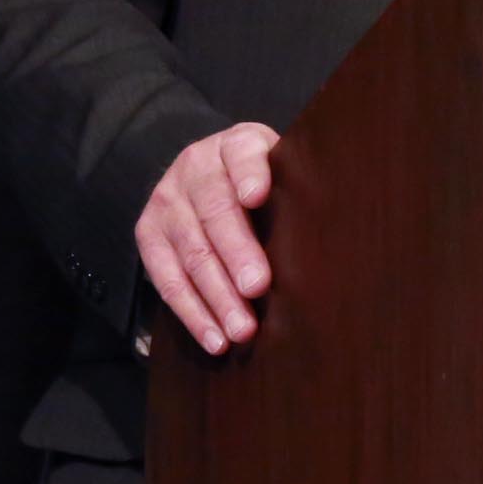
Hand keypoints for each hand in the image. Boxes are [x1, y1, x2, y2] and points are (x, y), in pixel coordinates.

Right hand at [135, 122, 279, 354]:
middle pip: (215, 212)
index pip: (242, 154)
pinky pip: (167, 280)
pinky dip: (193, 313)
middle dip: (237, 253)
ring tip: (242, 329)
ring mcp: (167, 201)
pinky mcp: (148, 234)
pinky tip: (215, 338)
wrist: (204, 172)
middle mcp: (194, 167)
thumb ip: (295, 185)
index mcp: (234, 145)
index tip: (257, 196)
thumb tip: (334, 225)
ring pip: (191, 253)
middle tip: (258, 287)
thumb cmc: (260, 180)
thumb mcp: (279, 166)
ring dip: (217, 296)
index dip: (250, 173)